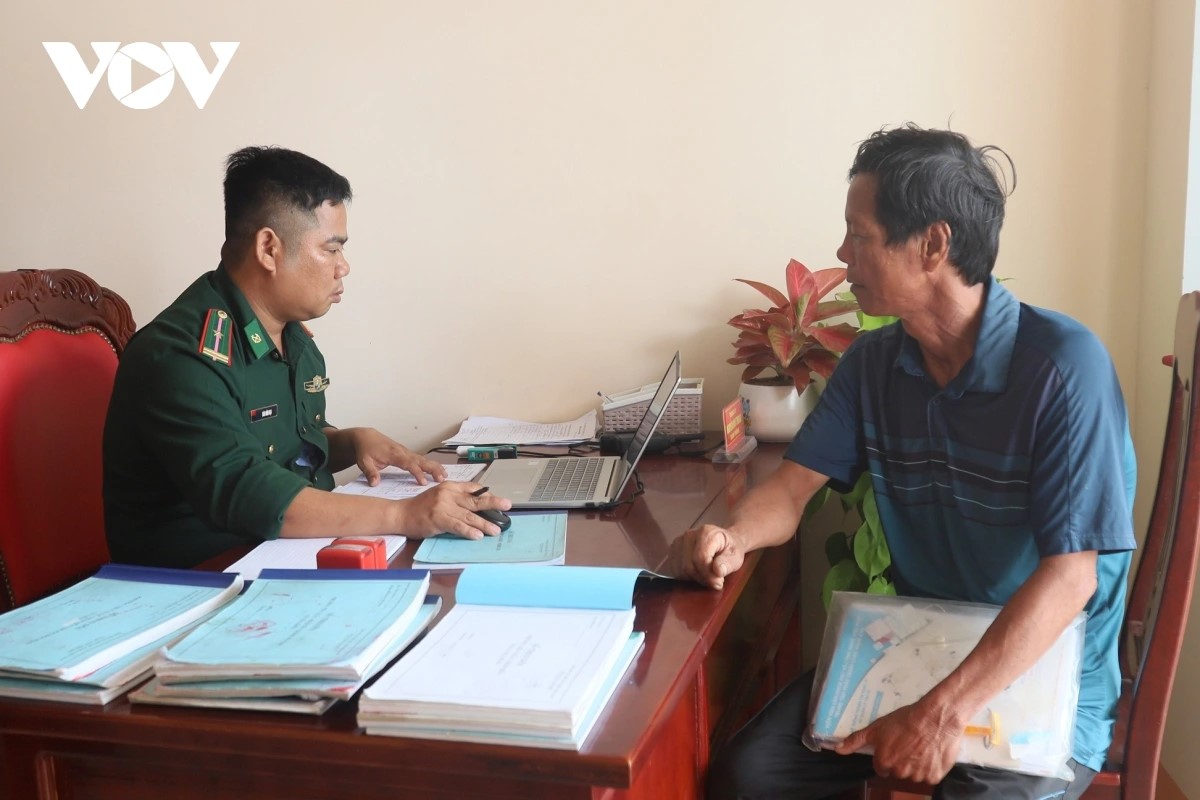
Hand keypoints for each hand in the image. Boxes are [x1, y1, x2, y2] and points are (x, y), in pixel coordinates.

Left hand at [349, 428, 446, 485]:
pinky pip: (420, 459)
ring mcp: (406, 452)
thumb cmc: (365, 449)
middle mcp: (402, 452)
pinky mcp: (407, 453)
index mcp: (393, 454)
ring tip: (445, 476)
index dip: (417, 472)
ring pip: (423, 459)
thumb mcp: (364, 461)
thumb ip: (370, 472)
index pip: (408, 464)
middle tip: (442, 479)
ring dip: (434, 467)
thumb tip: (375, 484)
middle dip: (432, 469)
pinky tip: (438, 470)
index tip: (424, 482)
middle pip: (420, 460)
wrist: (366, 437)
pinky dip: (430, 464)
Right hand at [398, 482, 512, 539]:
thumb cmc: (422, 507)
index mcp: (450, 486)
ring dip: (484, 523)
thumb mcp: (441, 496)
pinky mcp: (438, 519)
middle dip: (493, 503)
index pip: (474, 489)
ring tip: (495, 530)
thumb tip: (478, 506)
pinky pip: (457, 525)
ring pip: (469, 515)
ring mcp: (443, 506)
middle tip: (507, 505)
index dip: (488, 495)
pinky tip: (477, 535)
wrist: (402, 514)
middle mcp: (448, 494)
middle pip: (475, 500)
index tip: (501, 501)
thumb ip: (457, 498)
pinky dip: (469, 531)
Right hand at [663, 524, 745, 589]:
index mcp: (706, 533)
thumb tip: (717, 571)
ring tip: (705, 576)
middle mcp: (689, 535)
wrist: (723, 541)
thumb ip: (728, 563)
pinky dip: (684, 576)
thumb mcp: (736, 556)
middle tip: (713, 581)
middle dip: (701, 578)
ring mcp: (678, 542)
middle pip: (688, 566)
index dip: (708, 575)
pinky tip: (696, 574)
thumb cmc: (730, 548)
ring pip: (679, 569)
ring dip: (692, 578)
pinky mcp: (673, 550)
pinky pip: (674, 569)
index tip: (718, 582)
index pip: (700, 559)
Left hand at [834, 700, 962, 783]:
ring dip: (917, 764)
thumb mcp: (876, 727)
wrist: (935, 718)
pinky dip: (932, 767)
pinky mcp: (935, 777)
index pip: (881, 767)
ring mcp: (918, 776)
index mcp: (884, 762)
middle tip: (909, 744)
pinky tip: (932, 751)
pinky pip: (931, 776)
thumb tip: (837, 749)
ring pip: (915, 774)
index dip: (887, 755)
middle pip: (898, 771)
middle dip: (901, 761)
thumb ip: (856, 740)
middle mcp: (899, 772)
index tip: (895, 745)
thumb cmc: (905, 720)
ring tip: (922, 746)